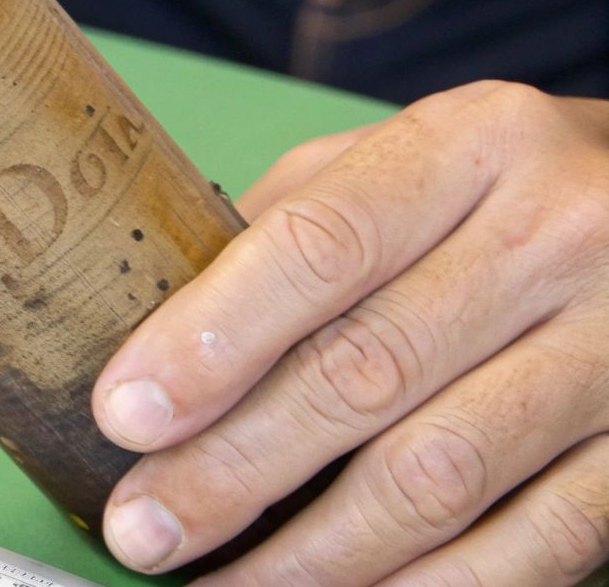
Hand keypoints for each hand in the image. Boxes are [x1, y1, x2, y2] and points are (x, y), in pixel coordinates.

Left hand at [92, 81, 608, 584]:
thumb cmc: (509, 192)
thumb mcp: (408, 162)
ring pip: (441, 474)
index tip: (126, 413)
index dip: (211, 337)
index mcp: (472, 143)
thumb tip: (155, 329)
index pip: (319, 244)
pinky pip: (537, 543)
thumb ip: (292, 227)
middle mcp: (559, 233)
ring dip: (314, 554)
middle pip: (365, 370)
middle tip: (144, 525)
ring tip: (222, 583)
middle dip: (233, 466)